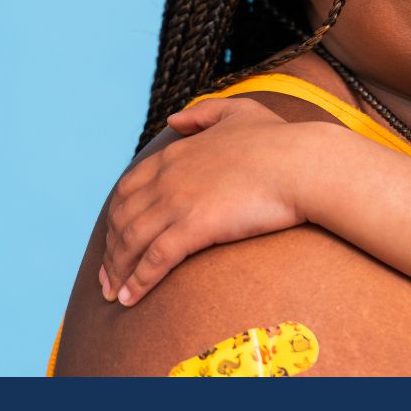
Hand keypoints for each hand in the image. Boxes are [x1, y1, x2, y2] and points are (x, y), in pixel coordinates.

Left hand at [101, 97, 321, 306]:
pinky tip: (129, 299)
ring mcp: (178, 203)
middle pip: (122, 219)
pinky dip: (136, 281)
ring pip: (131, 242)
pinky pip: (154, 260)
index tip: (115, 238)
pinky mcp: (194, 227)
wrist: (305, 164)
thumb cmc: (281, 141)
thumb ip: (204, 113)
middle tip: (106, 276)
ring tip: (112, 295)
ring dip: (117, 272)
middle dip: (110, 250)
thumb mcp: (240, 112)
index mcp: (175, 154)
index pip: (127, 189)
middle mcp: (168, 178)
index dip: (115, 217)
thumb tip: (174, 119)